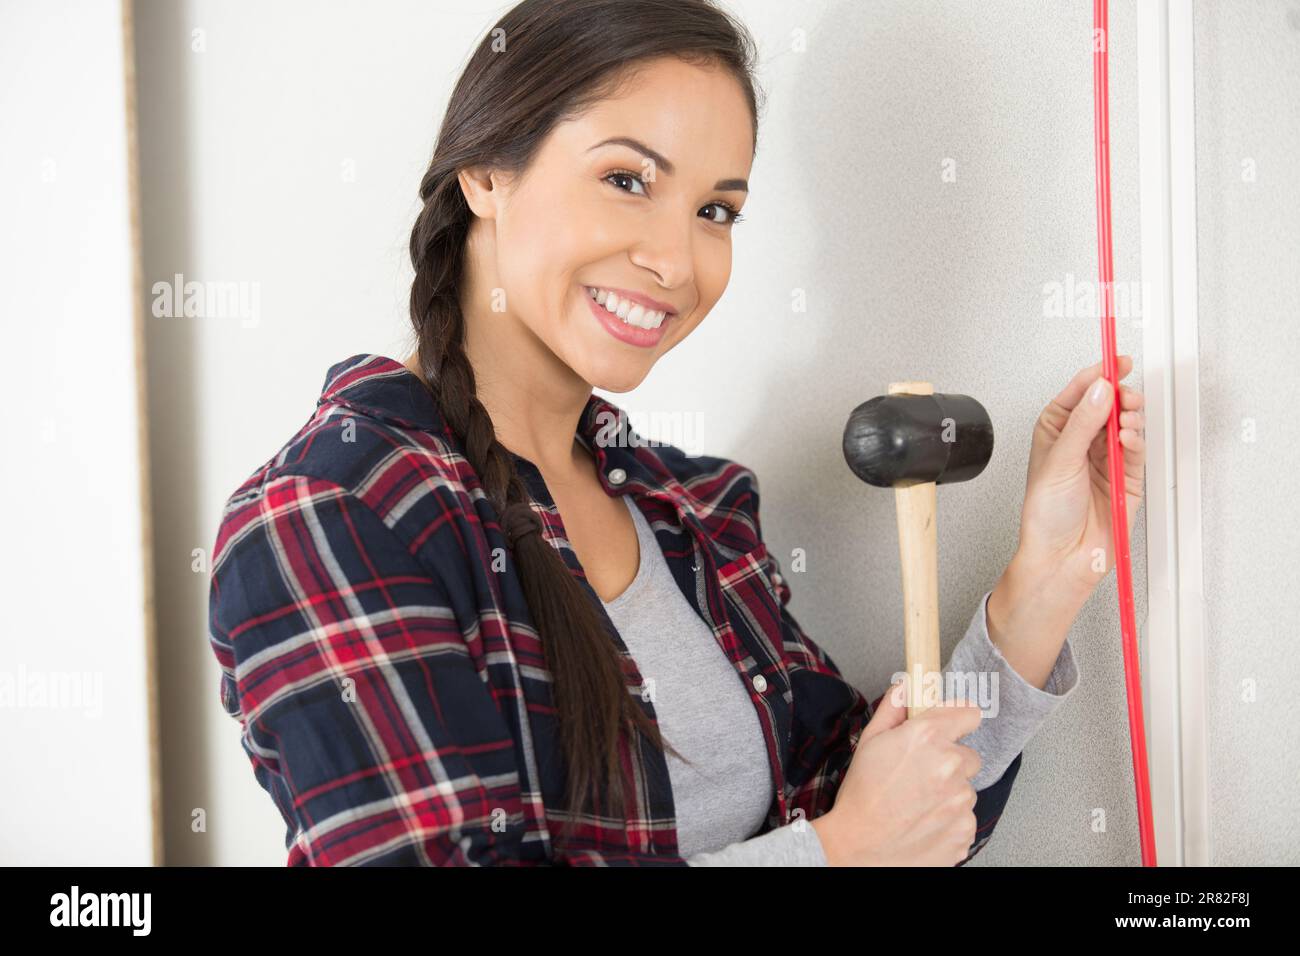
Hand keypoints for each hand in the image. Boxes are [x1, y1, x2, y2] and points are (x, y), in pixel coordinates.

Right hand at [811, 682, 982, 865]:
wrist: (857, 847)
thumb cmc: (861, 795)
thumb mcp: (869, 742)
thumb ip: (894, 709)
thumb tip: (906, 686)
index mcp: (927, 737)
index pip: (969, 714)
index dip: (958, 720)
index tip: (953, 727)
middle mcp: (950, 765)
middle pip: (968, 756)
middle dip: (950, 763)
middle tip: (919, 777)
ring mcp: (960, 801)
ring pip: (966, 791)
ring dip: (948, 795)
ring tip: (916, 804)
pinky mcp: (965, 831)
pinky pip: (964, 819)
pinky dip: (949, 821)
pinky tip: (922, 822)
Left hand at [1014, 355, 1145, 599]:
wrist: (1061, 557)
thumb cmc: (1045, 516)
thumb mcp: (1059, 461)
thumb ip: (1083, 423)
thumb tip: (1100, 390)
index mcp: (1056, 430)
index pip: (1080, 392)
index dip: (1099, 374)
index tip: (1115, 360)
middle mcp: (1082, 441)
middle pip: (1109, 404)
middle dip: (1120, 395)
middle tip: (1125, 395)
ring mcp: (1106, 458)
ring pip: (1127, 423)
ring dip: (1130, 416)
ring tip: (1126, 419)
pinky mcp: (1127, 477)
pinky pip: (1138, 449)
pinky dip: (1136, 439)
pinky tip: (1128, 437)